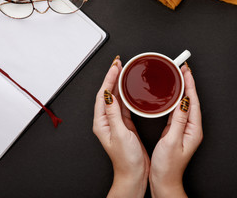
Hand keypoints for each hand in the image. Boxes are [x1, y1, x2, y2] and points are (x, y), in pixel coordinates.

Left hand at [93, 56, 149, 197]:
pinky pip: (124, 104)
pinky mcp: (125, 124)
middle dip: (113, 77)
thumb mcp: (119, 134)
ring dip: (119, 83)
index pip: (103, 94)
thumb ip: (114, 114)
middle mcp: (107, 120)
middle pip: (108, 93)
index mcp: (102, 122)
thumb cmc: (126, 159)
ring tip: (124, 71)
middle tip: (120, 63)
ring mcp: (116, 122)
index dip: (109, 78)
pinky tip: (130, 88)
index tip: (116, 66)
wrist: (134, 174)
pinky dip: (126, 93)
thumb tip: (109, 94)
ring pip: (116, 97)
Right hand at [149, 64, 202, 197]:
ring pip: (184, 103)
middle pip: (190, 100)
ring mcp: (184, 129)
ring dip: (182, 89)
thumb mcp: (173, 141)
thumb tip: (183, 101)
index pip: (193, 101)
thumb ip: (178, 120)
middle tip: (181, 68)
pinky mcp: (176, 131)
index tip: (186, 71)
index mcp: (193, 129)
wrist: (164, 181)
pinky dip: (175, 99)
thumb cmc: (168, 167)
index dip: (190, 84)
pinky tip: (171, 95)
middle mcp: (191, 128)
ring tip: (177, 77)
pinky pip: (178, 110)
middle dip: (187, 83)